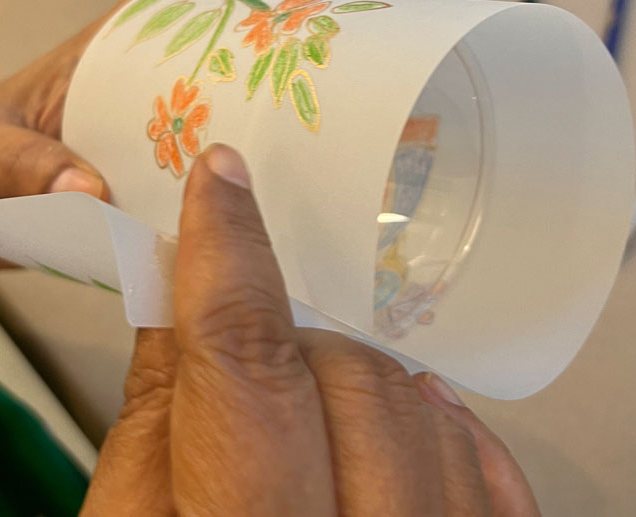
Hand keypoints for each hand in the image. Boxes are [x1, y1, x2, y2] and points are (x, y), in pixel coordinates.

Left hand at [0, 0, 307, 273]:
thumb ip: (24, 166)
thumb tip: (88, 191)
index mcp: (98, 54)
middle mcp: (128, 89)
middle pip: (213, 53)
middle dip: (270, 50)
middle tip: (325, 69)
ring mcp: (136, 135)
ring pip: (211, 117)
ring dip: (254, 125)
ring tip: (310, 142)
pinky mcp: (134, 179)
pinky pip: (190, 177)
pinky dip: (217, 191)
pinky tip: (249, 215)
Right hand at [81, 144, 539, 515]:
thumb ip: (154, 417)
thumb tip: (175, 299)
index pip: (244, 358)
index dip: (225, 251)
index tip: (219, 179)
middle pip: (340, 374)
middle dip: (282, 336)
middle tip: (244, 354)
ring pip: (417, 400)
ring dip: (352, 375)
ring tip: (302, 410)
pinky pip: (480, 456)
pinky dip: (428, 418)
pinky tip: (387, 426)